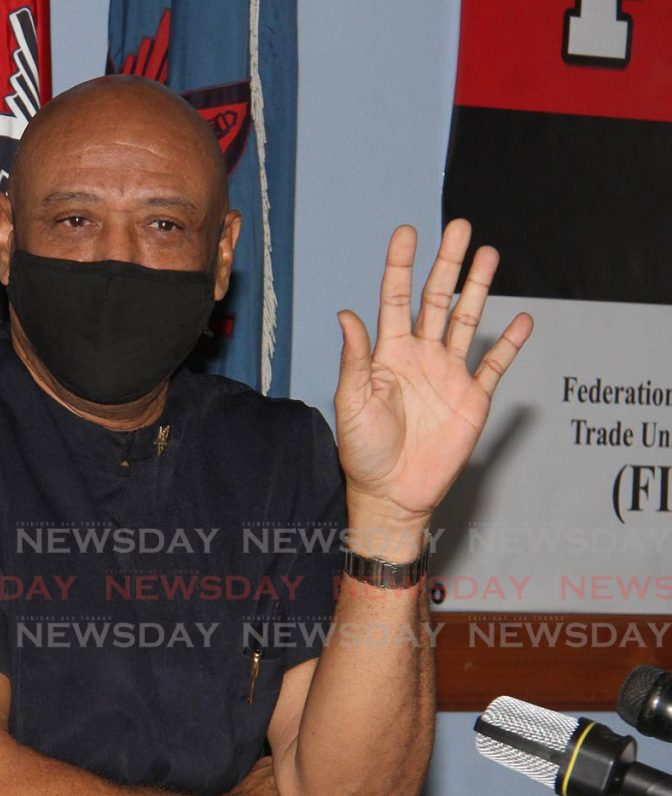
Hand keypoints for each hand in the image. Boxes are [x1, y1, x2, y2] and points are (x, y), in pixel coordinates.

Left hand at [335, 219, 532, 526]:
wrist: (392, 493)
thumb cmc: (363, 451)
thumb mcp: (351, 402)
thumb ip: (355, 359)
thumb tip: (347, 315)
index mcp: (387, 354)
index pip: (395, 299)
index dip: (400, 266)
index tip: (407, 233)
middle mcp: (419, 356)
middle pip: (437, 299)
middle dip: (448, 263)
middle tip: (459, 226)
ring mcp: (448, 374)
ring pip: (467, 320)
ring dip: (479, 288)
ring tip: (488, 253)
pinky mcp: (472, 398)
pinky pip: (494, 364)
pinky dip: (510, 343)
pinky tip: (524, 319)